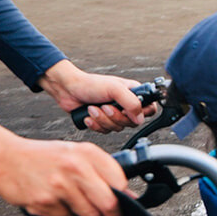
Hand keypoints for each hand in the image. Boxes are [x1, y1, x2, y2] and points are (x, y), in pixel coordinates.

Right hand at [0, 124, 132, 215]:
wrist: (3, 158)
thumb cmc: (42, 156)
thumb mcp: (75, 152)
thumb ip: (100, 168)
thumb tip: (124, 193)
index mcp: (87, 153)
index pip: (119, 180)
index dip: (128, 199)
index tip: (130, 209)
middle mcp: (75, 168)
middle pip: (108, 203)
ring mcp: (59, 187)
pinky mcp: (44, 203)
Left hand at [37, 61, 154, 131]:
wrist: (67, 89)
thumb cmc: (90, 84)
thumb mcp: (115, 89)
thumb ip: (132, 102)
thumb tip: (140, 118)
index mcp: (133, 94)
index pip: (149, 109)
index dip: (140, 113)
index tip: (127, 110)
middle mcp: (125, 105)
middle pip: (131, 122)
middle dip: (115, 117)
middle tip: (105, 107)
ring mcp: (114, 114)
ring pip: (117, 128)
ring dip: (102, 120)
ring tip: (93, 108)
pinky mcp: (103, 121)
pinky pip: (105, 131)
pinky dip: (95, 125)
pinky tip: (89, 115)